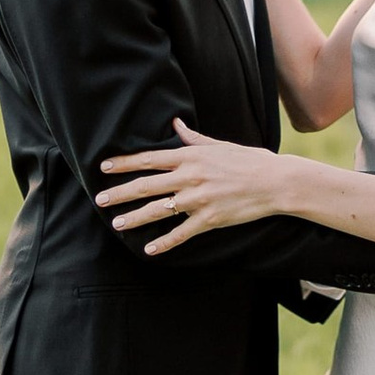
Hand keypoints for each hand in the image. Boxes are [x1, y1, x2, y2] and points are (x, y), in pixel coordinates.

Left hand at [97, 119, 286, 251]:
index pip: (149, 159)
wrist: (275, 181)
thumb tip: (176, 125)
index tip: (104, 167)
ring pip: (159, 210)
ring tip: (117, 223)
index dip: (124, 164)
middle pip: (147, 185)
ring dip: (135, 217)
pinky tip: (149, 249)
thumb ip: (193, 139)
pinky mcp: (210, 219)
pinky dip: (165, 242)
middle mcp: (190, 177)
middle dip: (120, 193)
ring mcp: (199, 199)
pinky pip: (182, 232)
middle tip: (99, 199)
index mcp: (190, 156)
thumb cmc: (249, 160)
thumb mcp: (219, 145)